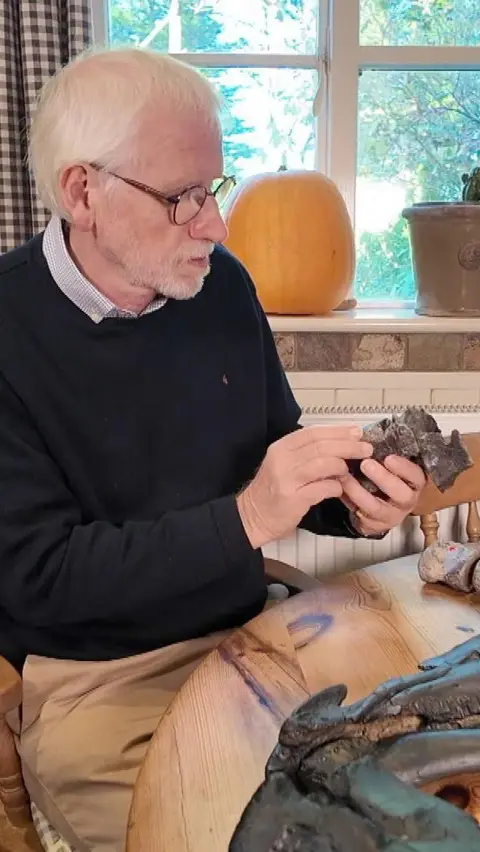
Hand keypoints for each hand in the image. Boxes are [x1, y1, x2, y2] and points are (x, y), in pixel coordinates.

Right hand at [236, 425, 372, 548]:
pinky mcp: (294, 499)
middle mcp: (282, 460)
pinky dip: (336, 487)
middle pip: (321, 446)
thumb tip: (341, 445)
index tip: (357, 432)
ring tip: (351, 469)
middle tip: (366, 448)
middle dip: (348, 446)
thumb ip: (307, 454)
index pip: (313, 432)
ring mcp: (287, 479)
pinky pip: (323, 488)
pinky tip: (339, 488)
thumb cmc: (273, 489)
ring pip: (323, 464)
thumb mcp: (284, 464)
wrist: (253, 516)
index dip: (338, 431)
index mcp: (281, 447)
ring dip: (342, 466)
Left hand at [341, 454, 425, 537]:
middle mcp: (406, 501)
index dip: (404, 468)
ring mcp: (391, 515)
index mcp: (412, 483)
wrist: (373, 507)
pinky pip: (361, 515)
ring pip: (377, 507)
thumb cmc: (383, 479)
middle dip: (384, 479)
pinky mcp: (374, 525)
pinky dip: (348, 500)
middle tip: (366, 464)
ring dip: (359, 491)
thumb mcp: (388, 467)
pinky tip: (339, 487)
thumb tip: (364, 435)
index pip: (416, 476)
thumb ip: (382, 455)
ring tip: (345, 477)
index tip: (389, 457)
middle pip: (402, 495)